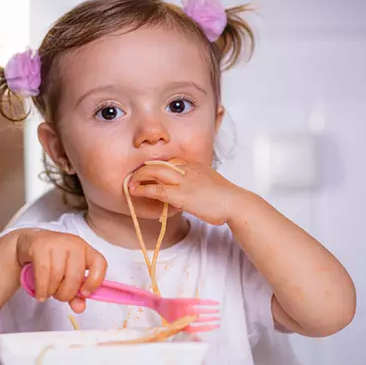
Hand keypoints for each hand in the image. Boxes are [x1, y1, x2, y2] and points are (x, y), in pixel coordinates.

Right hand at [15, 229, 106, 312]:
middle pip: (75, 275)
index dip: (95, 281)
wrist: (30, 242)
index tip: (85, 293)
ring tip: (48, 293)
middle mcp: (74, 244)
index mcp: (86, 250)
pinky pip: (43, 272)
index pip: (100, 263)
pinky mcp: (40, 246)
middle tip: (59, 296)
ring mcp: (57, 243)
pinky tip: (41, 294)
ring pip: (58, 275)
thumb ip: (76, 293)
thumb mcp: (67, 275)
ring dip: (52, 291)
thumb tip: (79, 308)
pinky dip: (42, 288)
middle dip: (66, 294)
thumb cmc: (53, 260)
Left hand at [128, 160, 244, 224]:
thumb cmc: (226, 199)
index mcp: (195, 165)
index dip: (158, 167)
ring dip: (139, 177)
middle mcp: (187, 169)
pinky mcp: (180, 194)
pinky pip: (156, 189)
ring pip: (154, 172)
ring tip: (130, 184)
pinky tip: (135, 191)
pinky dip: (143, 189)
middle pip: (160, 163)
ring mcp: (183, 180)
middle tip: (135, 177)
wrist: (235, 203)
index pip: (172, 161)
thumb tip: (189, 195)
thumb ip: (198, 186)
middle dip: (144, 169)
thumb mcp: (210, 185)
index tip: (150, 174)